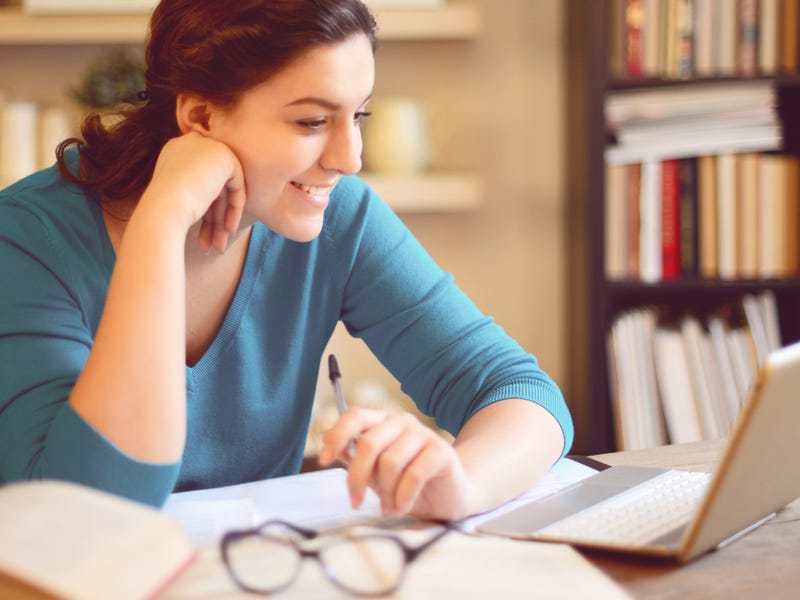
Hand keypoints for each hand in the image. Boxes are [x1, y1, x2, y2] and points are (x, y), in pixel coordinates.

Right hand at [139, 132, 246, 251]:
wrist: (163, 208)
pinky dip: (234, 208)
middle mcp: (190, 143)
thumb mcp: (178, 198)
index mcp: (175, 151)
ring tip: (219, 246)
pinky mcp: (224, 155)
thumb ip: (197, 194)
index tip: (204, 232)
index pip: (198, 180)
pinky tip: (228, 229)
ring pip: (224, 188)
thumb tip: (215, 205)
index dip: (205, 209)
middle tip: (214, 245)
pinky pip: (237, 184)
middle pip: (212, 185)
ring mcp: (208, 146)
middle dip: (214, 219)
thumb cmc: (163, 211)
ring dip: (222, 219)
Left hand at [319, 407, 476, 520]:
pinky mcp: (442, 451)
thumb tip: (326, 440)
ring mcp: (424, 434)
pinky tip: (402, 508)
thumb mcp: (375, 472)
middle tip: (355, 501)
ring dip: (384, 491)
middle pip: (368, 443)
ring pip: (389, 461)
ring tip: (387, 507)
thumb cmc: (408, 483)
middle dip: (356, 477)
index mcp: (383, 422)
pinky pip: (413, 475)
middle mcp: (403, 422)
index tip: (323, 460)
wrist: (449, 496)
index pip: (355, 416)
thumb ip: (354, 456)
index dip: (337, 435)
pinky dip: (403, 497)